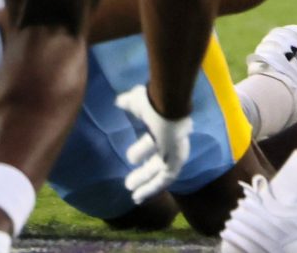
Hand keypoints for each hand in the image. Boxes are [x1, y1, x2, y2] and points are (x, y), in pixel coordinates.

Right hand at [117, 86, 191, 202]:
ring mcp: (176, 149)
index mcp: (165, 125)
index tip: (131, 159)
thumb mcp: (137, 102)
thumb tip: (119, 101)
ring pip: (161, 170)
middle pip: (159, 159)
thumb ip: (128, 103)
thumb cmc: (153, 101)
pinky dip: (153, 187)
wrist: (168, 104)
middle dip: (144, 172)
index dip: (143, 150)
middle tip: (129, 183)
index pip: (157, 141)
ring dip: (146, 182)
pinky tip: (139, 196)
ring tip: (130, 190)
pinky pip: (166, 177)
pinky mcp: (177, 159)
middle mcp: (173, 138)